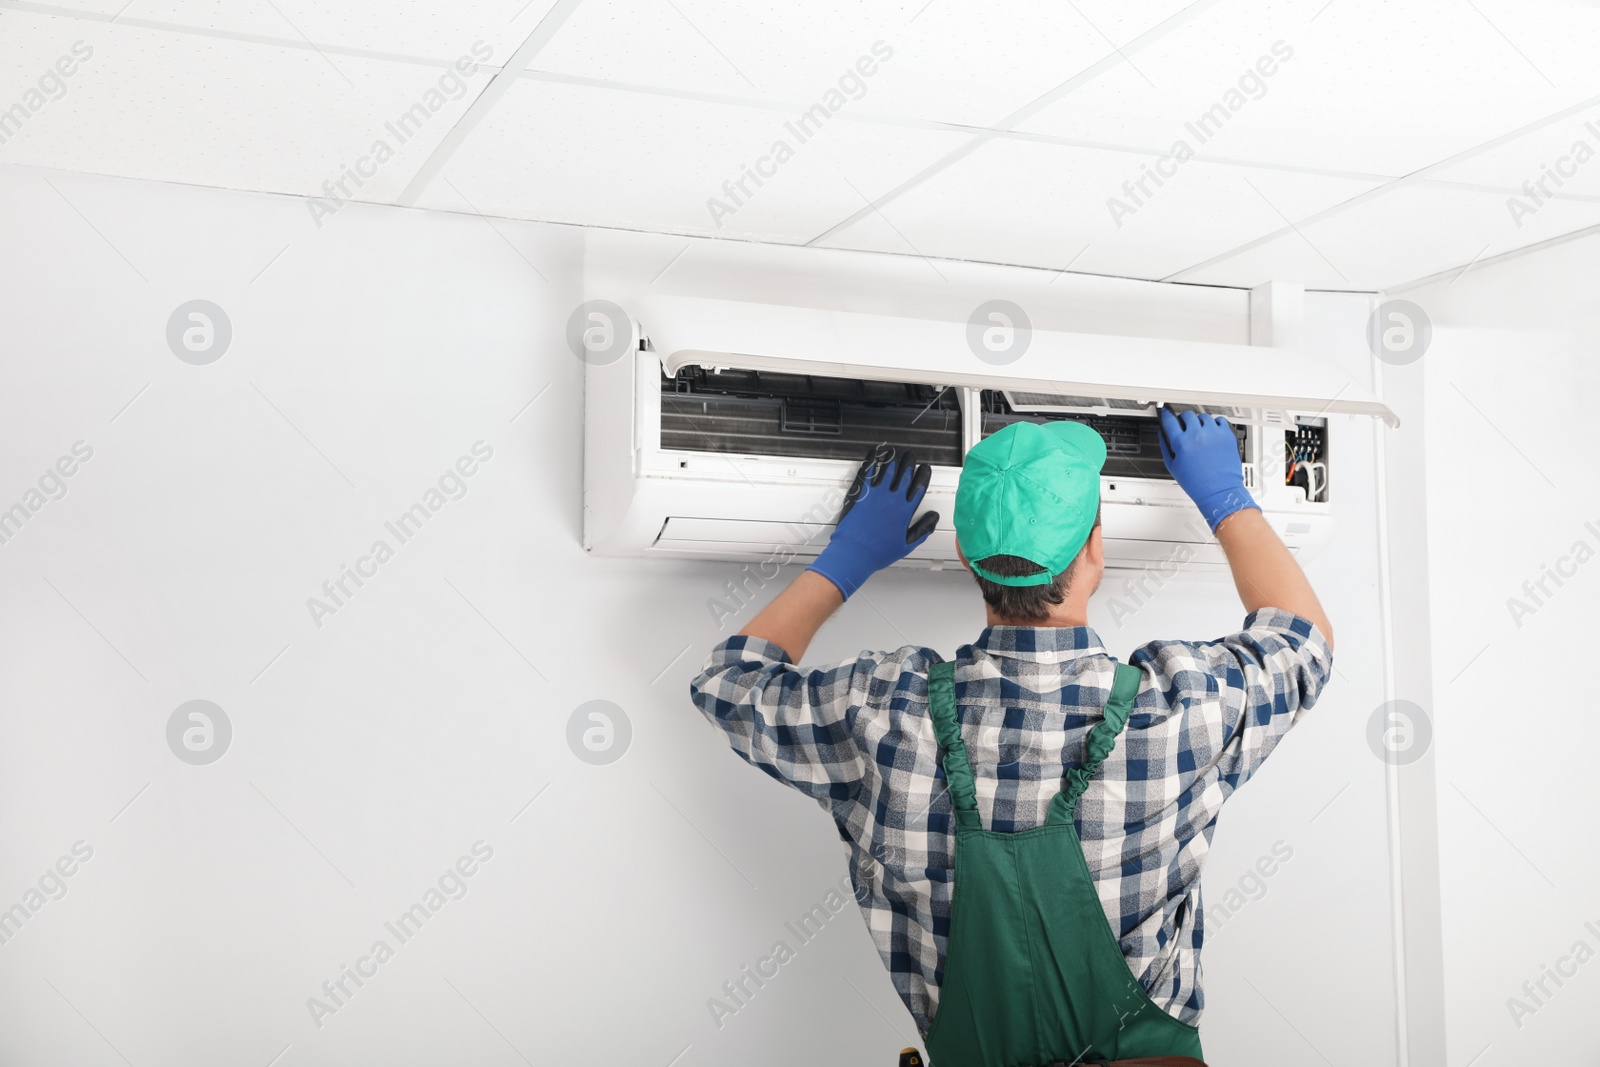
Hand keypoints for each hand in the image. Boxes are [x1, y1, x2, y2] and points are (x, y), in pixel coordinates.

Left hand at [805, 444, 938, 599]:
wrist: (855, 552)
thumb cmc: (878, 552)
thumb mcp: (907, 545)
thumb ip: (923, 529)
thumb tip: (933, 518)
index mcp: (905, 511)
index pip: (918, 487)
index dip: (923, 476)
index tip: (925, 468)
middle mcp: (893, 500)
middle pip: (905, 475)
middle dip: (910, 463)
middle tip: (911, 456)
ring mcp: (877, 495)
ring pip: (888, 470)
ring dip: (894, 459)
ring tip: (896, 452)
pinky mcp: (862, 493)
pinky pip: (868, 472)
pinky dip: (872, 461)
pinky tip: (875, 453)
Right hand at [1158, 406, 1259, 531]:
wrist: (1219, 491)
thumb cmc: (1198, 483)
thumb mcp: (1173, 467)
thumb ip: (1166, 447)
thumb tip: (1163, 434)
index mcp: (1182, 443)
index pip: (1170, 420)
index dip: (1166, 415)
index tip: (1166, 414)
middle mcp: (1198, 435)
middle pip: (1187, 415)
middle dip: (1184, 420)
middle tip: (1185, 427)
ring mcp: (1214, 434)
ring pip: (1203, 417)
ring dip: (1200, 422)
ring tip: (1201, 433)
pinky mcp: (1227, 435)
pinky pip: (1220, 420)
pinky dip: (1215, 424)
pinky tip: (1212, 432)